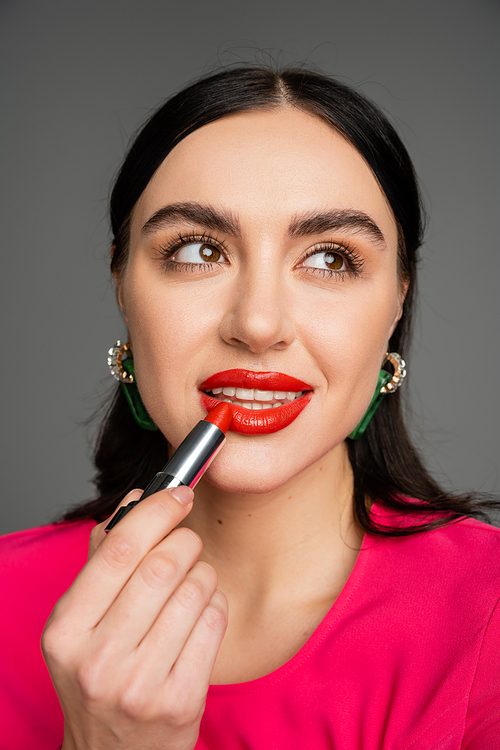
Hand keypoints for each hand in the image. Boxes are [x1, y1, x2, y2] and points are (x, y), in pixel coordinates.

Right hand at [42, 486, 227, 749]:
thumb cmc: (99, 677)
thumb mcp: (81, 624)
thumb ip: (103, 559)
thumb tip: (138, 499)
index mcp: (66, 630)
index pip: (118, 550)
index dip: (156, 511)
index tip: (178, 493)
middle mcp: (99, 659)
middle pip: (163, 565)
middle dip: (185, 541)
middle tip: (187, 542)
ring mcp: (141, 684)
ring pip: (196, 589)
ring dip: (203, 574)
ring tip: (191, 585)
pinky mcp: (181, 701)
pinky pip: (215, 621)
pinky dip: (215, 604)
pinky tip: (200, 614)